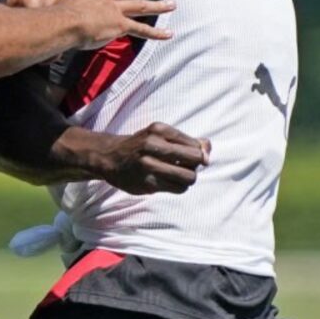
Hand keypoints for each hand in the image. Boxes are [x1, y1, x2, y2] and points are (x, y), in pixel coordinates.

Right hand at [55, 0, 173, 51]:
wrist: (66, 21)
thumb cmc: (57, 14)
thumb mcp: (58, 2)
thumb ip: (63, 4)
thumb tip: (58, 10)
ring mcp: (115, 9)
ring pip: (141, 6)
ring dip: (157, 5)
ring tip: (171, 4)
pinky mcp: (120, 24)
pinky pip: (142, 29)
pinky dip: (156, 32)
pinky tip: (168, 33)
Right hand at [89, 122, 208, 194]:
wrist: (111, 157)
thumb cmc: (143, 145)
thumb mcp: (161, 135)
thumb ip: (187, 141)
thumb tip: (208, 149)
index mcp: (159, 130)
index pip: (195, 145)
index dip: (198, 153)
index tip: (190, 157)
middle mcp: (152, 145)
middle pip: (195, 160)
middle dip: (195, 166)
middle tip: (185, 167)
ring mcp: (148, 165)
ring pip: (188, 177)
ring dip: (188, 179)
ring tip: (179, 176)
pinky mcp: (146, 183)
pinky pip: (177, 189)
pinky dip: (179, 187)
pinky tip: (169, 182)